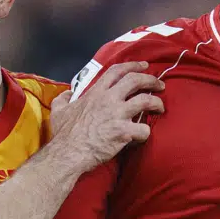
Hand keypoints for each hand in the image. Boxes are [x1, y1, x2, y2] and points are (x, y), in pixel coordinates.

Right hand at [48, 61, 163, 170]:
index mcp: (96, 93)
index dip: (133, 65)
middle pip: (135, 81)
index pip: (117, 71)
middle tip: (160, 84)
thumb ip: (63, 98)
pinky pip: (144, 129)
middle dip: (151, 80)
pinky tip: (144, 135)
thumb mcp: (58, 111)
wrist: (68, 153)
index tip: (143, 65)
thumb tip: (67, 93)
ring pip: (145, 101)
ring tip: (160, 107)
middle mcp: (109, 99)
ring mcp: (117, 115)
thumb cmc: (64, 134)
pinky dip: (146, 132)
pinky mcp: (124, 132)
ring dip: (157, 103)